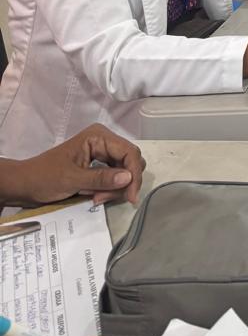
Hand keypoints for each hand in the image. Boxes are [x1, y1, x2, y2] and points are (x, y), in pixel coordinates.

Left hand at [0, 125, 145, 206]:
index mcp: (98, 136)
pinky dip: (110, 188)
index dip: (133, 174)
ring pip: (125, 169)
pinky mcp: (99, 163)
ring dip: (116, 187)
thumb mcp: (72, 180)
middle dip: (123, 182)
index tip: (131, 197)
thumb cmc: (45, 178)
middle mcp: (103, 140)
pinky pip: (115, 175)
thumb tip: (129, 177)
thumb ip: (101, 178)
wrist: (25, 184)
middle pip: (130, 160)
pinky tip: (98, 196)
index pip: (129, 152)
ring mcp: (102, 151)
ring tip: (97, 198)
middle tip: (104, 198)